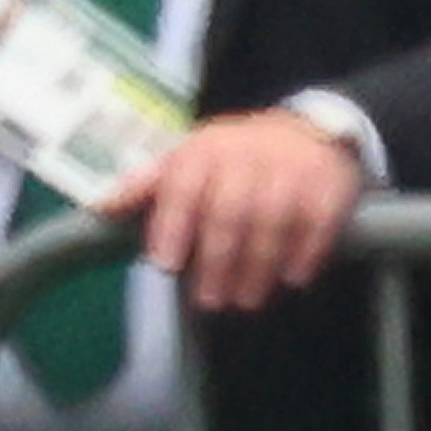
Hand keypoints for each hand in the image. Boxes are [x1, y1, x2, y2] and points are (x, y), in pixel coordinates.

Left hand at [117, 103, 368, 312]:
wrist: (304, 129)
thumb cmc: (230, 159)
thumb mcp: (185, 161)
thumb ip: (145, 186)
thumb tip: (100, 208)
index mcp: (202, 151)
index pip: (181, 187)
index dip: (170, 226)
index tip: (164, 265)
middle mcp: (245, 156)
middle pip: (228, 211)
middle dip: (217, 260)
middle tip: (210, 300)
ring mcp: (290, 168)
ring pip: (273, 220)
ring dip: (258, 265)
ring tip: (247, 299)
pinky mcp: (330, 183)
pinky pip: (319, 220)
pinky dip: (306, 251)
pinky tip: (293, 278)